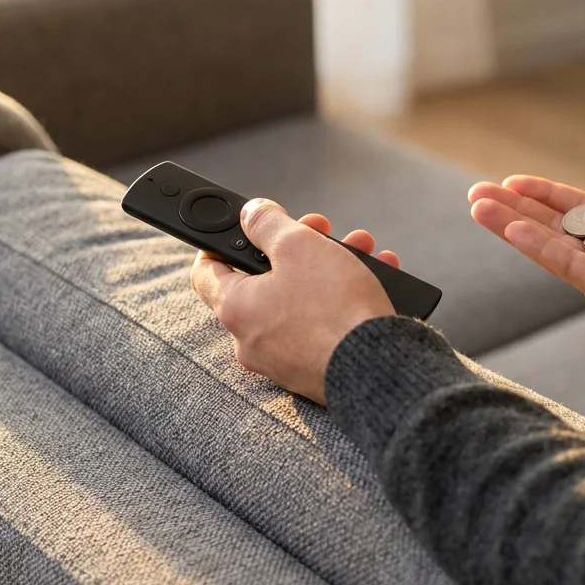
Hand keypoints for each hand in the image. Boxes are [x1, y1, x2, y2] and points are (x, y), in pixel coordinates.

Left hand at [190, 200, 397, 404]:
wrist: (377, 368)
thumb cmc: (333, 309)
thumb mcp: (298, 245)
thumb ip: (267, 223)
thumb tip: (250, 214)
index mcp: (236, 308)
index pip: (206, 270)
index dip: (219, 240)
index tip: (243, 226)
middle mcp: (252, 340)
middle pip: (263, 280)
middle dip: (296, 247)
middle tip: (319, 230)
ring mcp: (284, 359)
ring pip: (299, 300)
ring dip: (326, 268)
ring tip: (358, 250)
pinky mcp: (314, 370)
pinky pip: (321, 325)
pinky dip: (342, 300)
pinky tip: (372, 280)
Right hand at [469, 176, 584, 346]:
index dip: (550, 197)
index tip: (514, 182)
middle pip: (561, 231)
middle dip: (519, 212)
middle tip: (476, 195)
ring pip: (557, 249)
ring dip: (514, 227)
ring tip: (476, 206)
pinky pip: (574, 266)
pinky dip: (539, 246)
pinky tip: (510, 226)